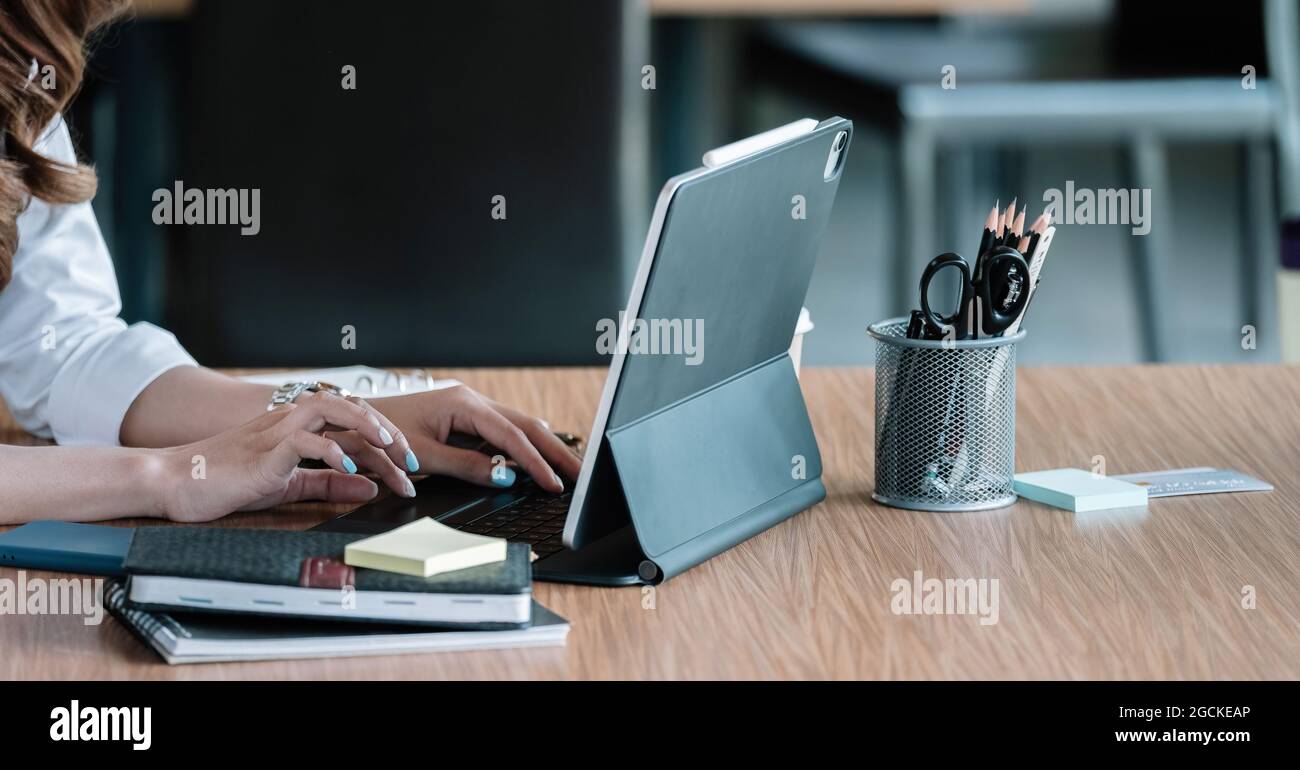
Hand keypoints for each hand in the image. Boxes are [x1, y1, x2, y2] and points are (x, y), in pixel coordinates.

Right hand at [159, 391, 410, 522]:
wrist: (174, 482)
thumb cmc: (226, 480)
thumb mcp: (289, 484)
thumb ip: (328, 482)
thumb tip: (369, 486)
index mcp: (299, 427)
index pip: (354, 423)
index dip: (387, 441)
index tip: (410, 467)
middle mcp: (291, 421)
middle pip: (351, 409)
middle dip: (388, 432)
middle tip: (412, 460)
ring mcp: (276, 431)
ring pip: (331, 410)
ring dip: (366, 426)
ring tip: (391, 449)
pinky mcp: (263, 451)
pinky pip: (302, 441)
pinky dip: (330, 450)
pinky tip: (348, 466)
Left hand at [370, 384, 582, 493]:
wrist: (354, 421)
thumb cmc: (381, 434)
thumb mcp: (423, 455)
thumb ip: (465, 467)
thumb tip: (505, 476)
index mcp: (463, 403)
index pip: (511, 434)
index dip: (535, 461)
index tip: (552, 483)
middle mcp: (472, 402)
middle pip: (525, 426)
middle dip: (554, 451)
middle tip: (581, 475)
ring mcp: (472, 410)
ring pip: (518, 428)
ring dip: (543, 450)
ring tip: (568, 471)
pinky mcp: (468, 422)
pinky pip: (503, 435)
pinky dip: (524, 450)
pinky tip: (539, 463)